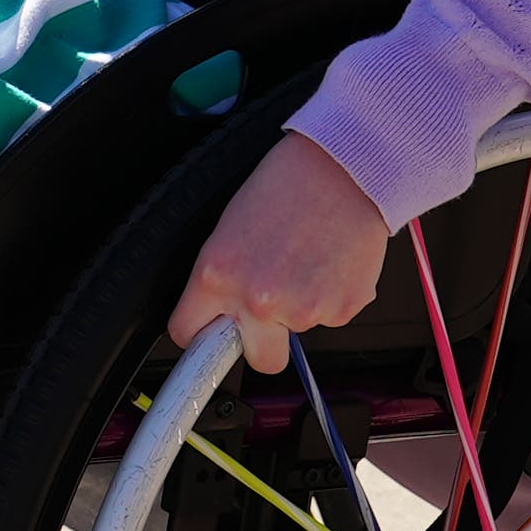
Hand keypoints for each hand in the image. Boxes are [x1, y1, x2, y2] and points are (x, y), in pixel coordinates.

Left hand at [169, 132, 389, 375]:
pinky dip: (329, 296)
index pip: (188, 333)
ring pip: (297, 331)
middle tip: (268, 310)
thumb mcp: (229, 228)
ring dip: (300, 306)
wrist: (342, 170)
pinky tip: (327, 261)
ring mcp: (302, 310)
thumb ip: (222, 279)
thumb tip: (221, 313)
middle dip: (262, 343)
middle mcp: (257, 300)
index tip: (206, 333)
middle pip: (258, 360)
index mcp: (217, 275)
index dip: (199, 334)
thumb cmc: (286, 186)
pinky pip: (330, 317)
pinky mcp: (342, 310)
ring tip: (304, 259)